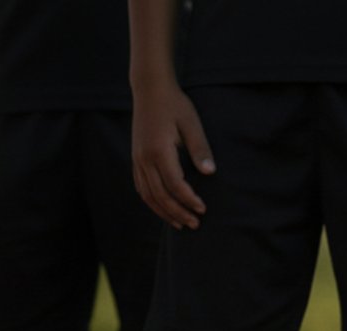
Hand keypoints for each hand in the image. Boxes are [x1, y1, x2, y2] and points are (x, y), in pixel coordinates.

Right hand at [132, 80, 214, 228]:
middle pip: (160, 195)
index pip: (174, 184)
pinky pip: (141, 187)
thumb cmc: (175, 105)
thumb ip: (200, 149)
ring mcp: (137, 159)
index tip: (203, 209)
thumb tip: (210, 172)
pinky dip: (152, 202)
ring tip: (180, 224)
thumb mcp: (192, 124)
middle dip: (178, 212)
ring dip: (164, 212)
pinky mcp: (136, 158)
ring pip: (148, 195)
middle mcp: (144, 158)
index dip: (189, 199)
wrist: (150, 90)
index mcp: (159, 150)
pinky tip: (164, 209)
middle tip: (195, 224)